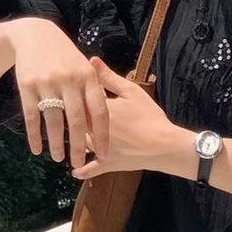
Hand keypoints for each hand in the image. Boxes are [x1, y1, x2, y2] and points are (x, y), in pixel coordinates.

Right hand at [5, 17, 110, 168]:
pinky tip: (37, 149)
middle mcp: (69, 80)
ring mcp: (47, 82)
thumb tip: (98, 129)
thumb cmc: (66, 58)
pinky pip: (31, 116)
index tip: (104, 155)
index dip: (102, 135)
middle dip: (78, 146)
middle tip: (78, 163)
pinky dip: (34, 135)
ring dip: (56, 143)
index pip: (99, 112)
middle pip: (76, 120)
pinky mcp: (27, 84)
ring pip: (53, 121)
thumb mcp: (84, 70)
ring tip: (59, 158)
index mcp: (88, 77)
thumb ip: (93, 95)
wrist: (35, 34)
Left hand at [70, 59, 192, 180]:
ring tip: (68, 137)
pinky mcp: (108, 165)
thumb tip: (91, 60)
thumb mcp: (131, 91)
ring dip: (74, 141)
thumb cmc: (149, 116)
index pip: (77, 100)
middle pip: (75, 122)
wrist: (164, 145)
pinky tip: (75, 171)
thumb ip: (109, 77)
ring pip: (80, 143)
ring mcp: (99, 149)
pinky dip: (83, 171)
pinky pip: (91, 169)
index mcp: (97, 109)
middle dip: (71, 117)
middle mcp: (92, 130)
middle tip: (67, 112)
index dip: (74, 96)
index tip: (71, 92)